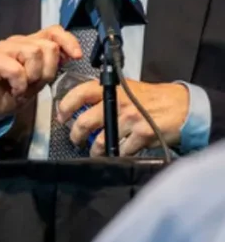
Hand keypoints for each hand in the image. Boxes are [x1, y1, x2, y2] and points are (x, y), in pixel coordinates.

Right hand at [0, 25, 81, 131]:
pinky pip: (16, 69)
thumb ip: (50, 68)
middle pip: (47, 46)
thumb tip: (69, 57)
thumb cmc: (7, 93)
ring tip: (23, 87)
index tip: (76, 57)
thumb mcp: (36, 82)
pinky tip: (14, 90)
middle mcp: (17, 42)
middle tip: (36, 84)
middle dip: (48, 70)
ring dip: (33, 76)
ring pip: (33, 53)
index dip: (68, 41)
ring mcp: (3, 49)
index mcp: (29, 45)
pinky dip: (19, 84)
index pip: (53, 31)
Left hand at [56, 80, 188, 155]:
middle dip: (75, 135)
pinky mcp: (141, 135)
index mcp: (111, 89)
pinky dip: (119, 153)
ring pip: (101, 141)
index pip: (79, 94)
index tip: (61, 116)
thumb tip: (82, 106)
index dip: (65, 106)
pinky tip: (119, 152)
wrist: (180, 106)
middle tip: (75, 139)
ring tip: (94, 152)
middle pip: (85, 122)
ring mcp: (129, 120)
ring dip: (94, 150)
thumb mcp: (125, 88)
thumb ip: (105, 95)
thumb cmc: (152, 97)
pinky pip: (122, 149)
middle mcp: (118, 103)